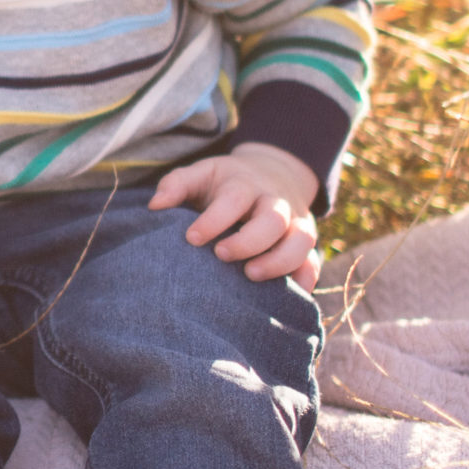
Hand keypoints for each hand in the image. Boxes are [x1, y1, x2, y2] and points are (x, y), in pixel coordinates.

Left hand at [149, 144, 322, 288]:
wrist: (273, 172)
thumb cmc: (225, 182)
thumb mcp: (201, 173)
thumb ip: (176, 184)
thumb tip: (155, 206)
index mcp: (245, 183)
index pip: (234, 198)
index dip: (214, 219)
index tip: (191, 238)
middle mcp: (275, 201)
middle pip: (273, 219)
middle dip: (249, 240)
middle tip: (221, 255)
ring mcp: (295, 221)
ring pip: (301, 240)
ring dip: (280, 261)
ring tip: (251, 276)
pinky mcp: (305, 242)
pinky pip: (313, 261)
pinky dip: (305, 279)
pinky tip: (288, 295)